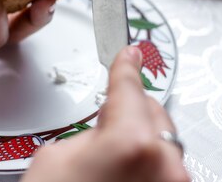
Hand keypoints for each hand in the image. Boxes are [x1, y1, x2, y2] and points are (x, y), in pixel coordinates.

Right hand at [22, 47, 189, 181]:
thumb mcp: (55, 158)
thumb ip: (88, 131)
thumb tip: (104, 131)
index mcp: (132, 140)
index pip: (129, 87)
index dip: (125, 66)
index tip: (129, 52)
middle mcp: (165, 163)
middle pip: (153, 112)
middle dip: (132, 111)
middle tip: (105, 125)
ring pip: (163, 143)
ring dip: (140, 144)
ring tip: (109, 167)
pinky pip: (166, 170)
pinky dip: (148, 167)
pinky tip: (124, 178)